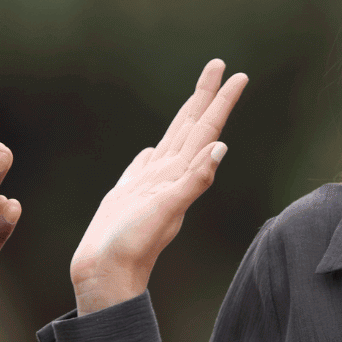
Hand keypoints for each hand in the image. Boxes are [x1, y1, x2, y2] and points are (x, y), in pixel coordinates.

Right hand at [71, 60, 246, 314]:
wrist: (105, 276)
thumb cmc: (133, 247)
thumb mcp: (167, 212)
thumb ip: (194, 182)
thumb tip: (219, 149)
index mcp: (179, 175)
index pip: (206, 129)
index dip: (221, 101)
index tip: (237, 75)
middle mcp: (168, 176)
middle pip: (192, 127)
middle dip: (207, 96)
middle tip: (219, 65)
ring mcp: (149, 186)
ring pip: (172, 142)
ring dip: (186, 118)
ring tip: (196, 98)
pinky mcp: (128, 197)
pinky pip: (144, 167)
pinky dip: (153, 154)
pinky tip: (153, 150)